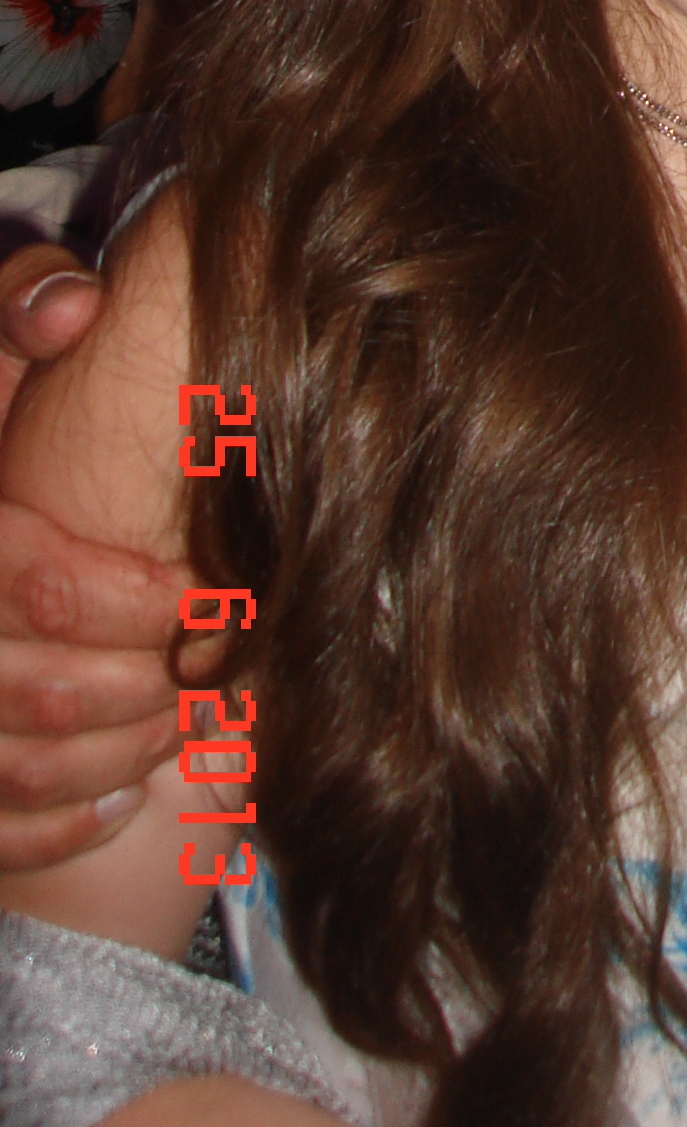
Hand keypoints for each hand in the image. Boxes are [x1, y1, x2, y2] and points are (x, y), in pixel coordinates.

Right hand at [0, 245, 179, 869]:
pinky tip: (128, 793)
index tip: (215, 590)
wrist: (9, 539)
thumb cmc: (3, 411)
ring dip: (121, 752)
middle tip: (225, 661)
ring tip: (192, 718)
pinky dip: (61, 819)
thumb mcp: (1, 351)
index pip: (31, 579)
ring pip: (17, 762)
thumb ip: (21, 306)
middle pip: (39, 688)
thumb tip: (74, 308)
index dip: (135, 599)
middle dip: (148, 684)